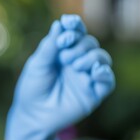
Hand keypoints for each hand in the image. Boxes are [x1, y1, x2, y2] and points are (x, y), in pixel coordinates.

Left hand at [6, 15, 114, 139]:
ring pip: (101, 58)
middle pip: (89, 43)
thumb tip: (59, 24)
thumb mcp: (37, 65)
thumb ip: (49, 46)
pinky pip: (107, 80)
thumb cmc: (32, 88)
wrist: (33, 116)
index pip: (74, 33)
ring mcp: (86, 76)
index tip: (68, 23)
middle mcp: (76, 61)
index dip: (74, 26)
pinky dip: (104, 73)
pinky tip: (95, 72)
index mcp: (62, 52)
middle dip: (79, 45)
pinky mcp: (93, 93)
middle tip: (65, 56)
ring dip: (91, 57)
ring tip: (76, 65)